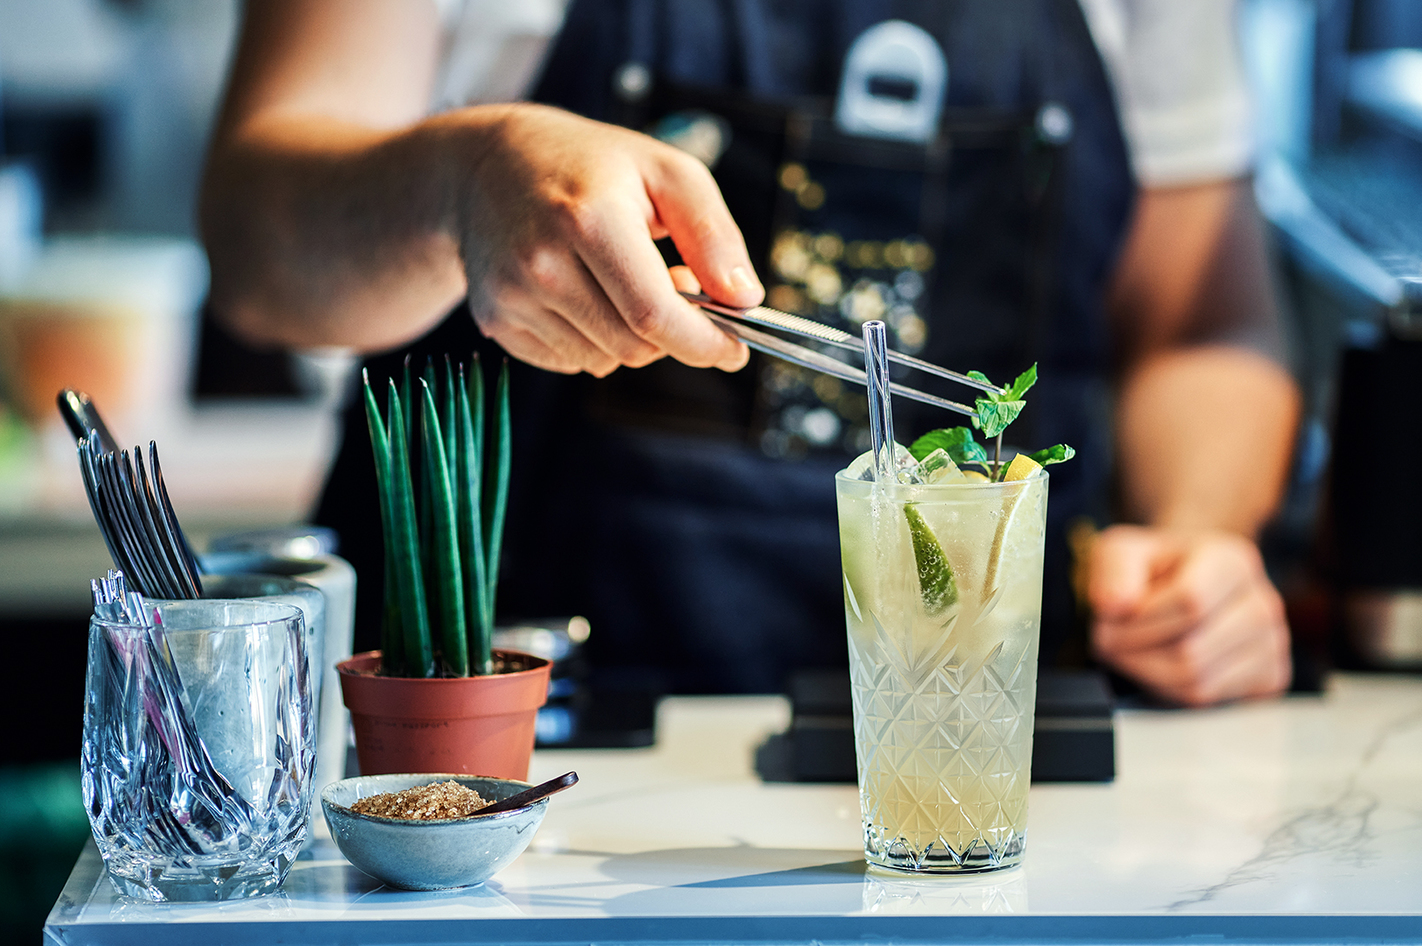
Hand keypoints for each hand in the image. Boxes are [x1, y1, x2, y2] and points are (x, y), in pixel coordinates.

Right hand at [446, 104, 758, 375]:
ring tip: (619, 280)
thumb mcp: (666, 172)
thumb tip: (744, 299)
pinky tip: (582, 293)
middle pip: (634, 347)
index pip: (655, 315)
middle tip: (673, 286)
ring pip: (603, 361)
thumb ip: (713, 235)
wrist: (487, 165)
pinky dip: (591, 341)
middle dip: (670, 333)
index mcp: (590, 219)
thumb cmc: (591, 166)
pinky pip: (569, 361)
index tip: (734, 350)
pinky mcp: (495, 320)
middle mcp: (541, 262)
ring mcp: (512, 296)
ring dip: (629, 337)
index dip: (704, 343)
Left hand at [1088, 525, 1290, 705]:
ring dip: (1147, 673)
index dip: (1139, 620)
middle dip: (1135, 652)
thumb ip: (1114, 570)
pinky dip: (1170, 691)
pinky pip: (1209, 702)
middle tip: (1109, 641)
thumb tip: (1114, 605)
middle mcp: (1263, 601)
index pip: (1190, 601)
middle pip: (1191, 651)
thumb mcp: (1121, 552)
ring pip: (1199, 683)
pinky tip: (1159, 665)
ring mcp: (1272, 642)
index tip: (1108, 620)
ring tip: (1131, 651)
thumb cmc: (1153, 569)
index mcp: (1232, 561)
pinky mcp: (1270, 677)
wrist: (1184, 582)